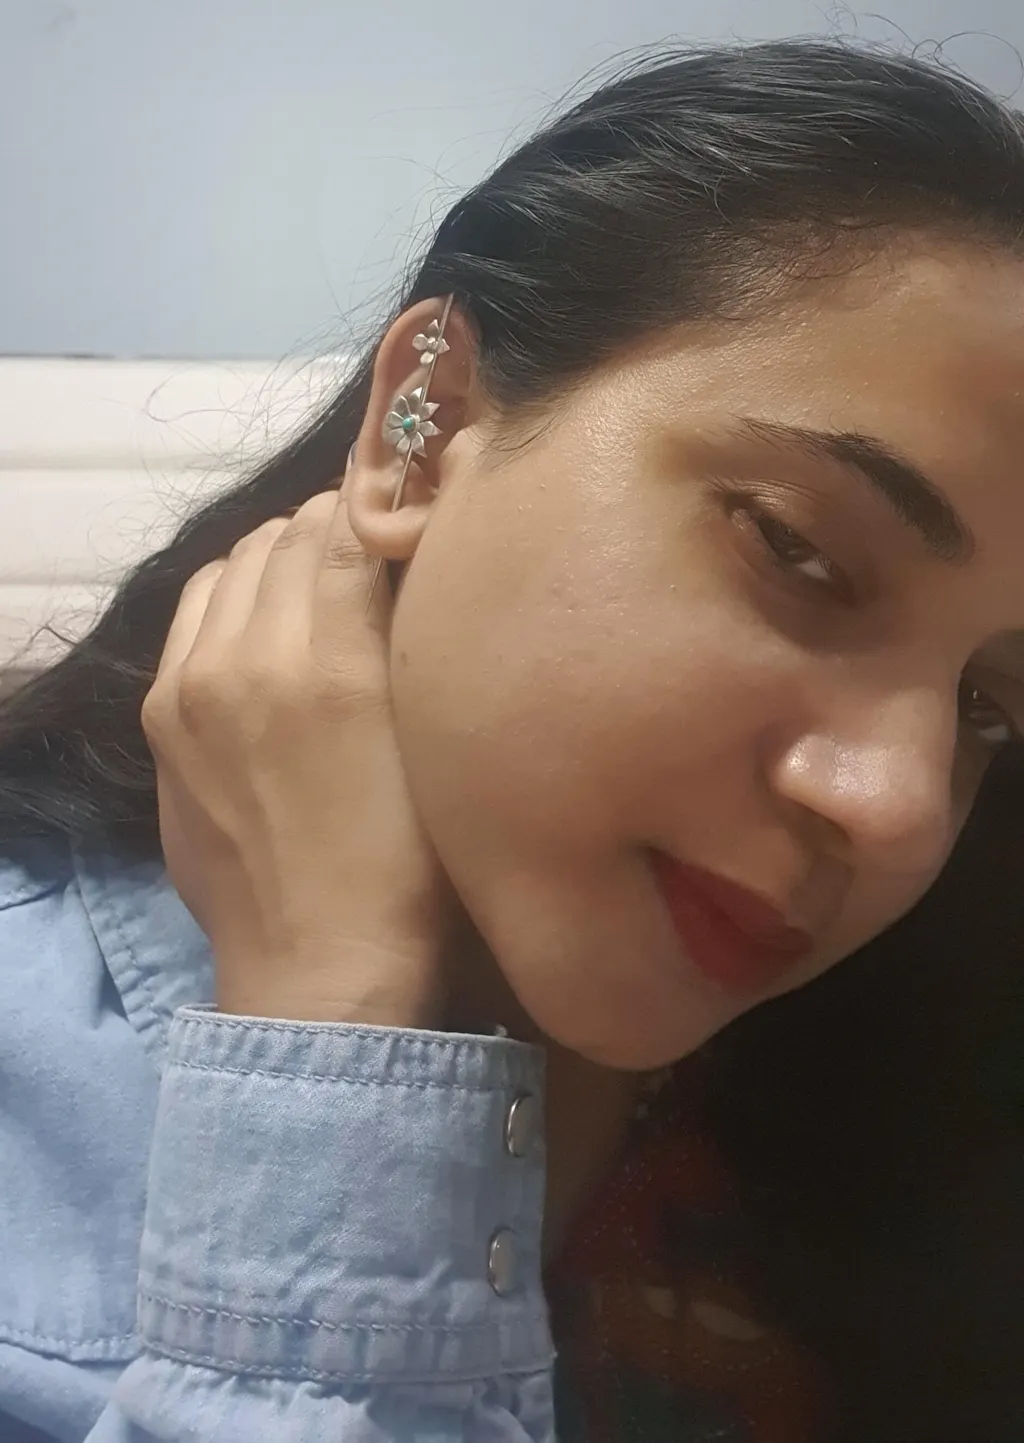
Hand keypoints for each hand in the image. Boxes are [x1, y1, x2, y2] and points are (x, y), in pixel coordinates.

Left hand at [141, 489, 444, 1025]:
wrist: (320, 967)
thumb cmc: (413, 866)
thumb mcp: (438, 738)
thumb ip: (413, 633)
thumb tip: (407, 551)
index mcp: (330, 665)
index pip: (347, 524)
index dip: (385, 510)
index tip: (411, 521)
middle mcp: (247, 659)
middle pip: (288, 534)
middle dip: (335, 530)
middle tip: (375, 556)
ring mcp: (190, 685)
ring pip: (236, 562)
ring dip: (281, 557)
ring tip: (320, 589)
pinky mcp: (161, 714)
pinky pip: (197, 608)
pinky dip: (235, 595)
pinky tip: (267, 625)